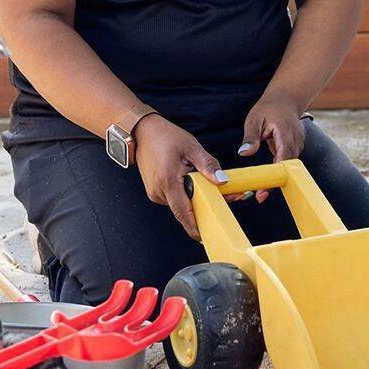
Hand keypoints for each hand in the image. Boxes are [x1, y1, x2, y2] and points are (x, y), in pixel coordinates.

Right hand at [134, 114, 225, 240]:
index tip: (206, 236)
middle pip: (185, 210)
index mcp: (168, 182)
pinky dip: (186, 195)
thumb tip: (222, 181)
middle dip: (205, 209)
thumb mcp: (192, 147)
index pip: (183, 213)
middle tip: (227, 200)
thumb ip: (207, 165)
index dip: (195, 227)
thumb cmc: (165, 137)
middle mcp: (158, 191)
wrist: (141, 132)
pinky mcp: (154, 190)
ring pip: (180, 204)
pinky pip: (174, 198)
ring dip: (196, 200)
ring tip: (215, 189)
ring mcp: (154, 192)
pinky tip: (196, 185)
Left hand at [240, 91, 305, 202]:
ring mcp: (298, 144)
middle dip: (275, 182)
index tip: (264, 189)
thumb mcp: (254, 119)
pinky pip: (288, 162)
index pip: (282, 158)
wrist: (286, 99)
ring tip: (261, 192)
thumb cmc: (269, 108)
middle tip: (259, 196)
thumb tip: (244, 153)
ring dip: (278, 178)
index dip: (275, 175)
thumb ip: (251, 137)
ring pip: (290, 166)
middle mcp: (296, 140)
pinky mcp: (296, 147)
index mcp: (285, 132)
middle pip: (288, 166)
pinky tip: (268, 180)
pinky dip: (279, 171)